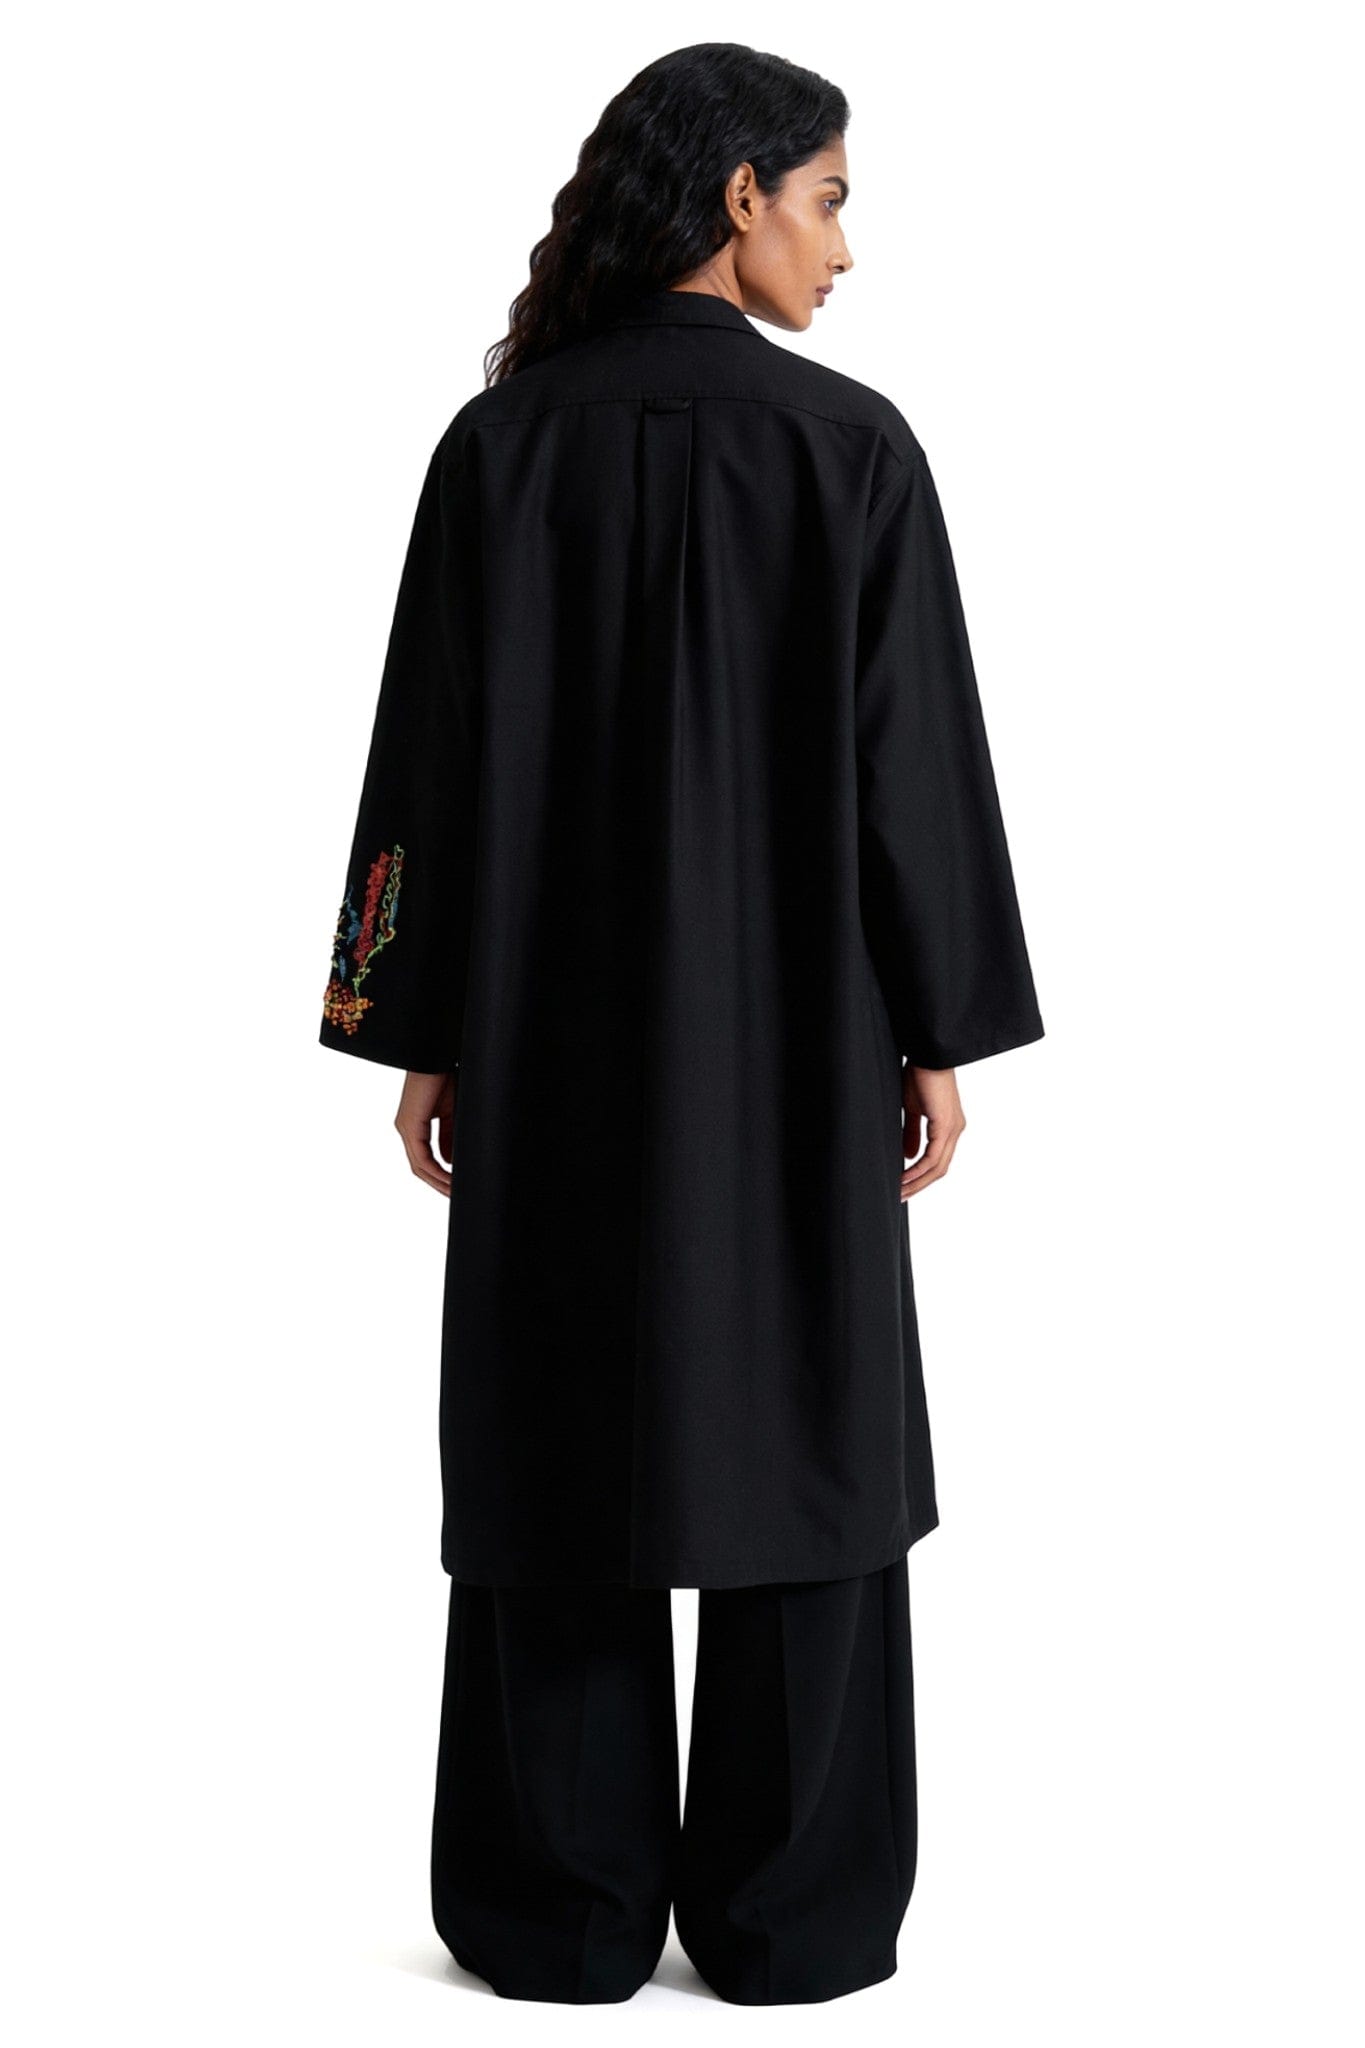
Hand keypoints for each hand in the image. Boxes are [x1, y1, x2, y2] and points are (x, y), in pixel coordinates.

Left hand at [395, 1069, 456, 1196]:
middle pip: (420, 1167)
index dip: (440, 1175)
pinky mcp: (410, 1126)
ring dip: (437, 1182)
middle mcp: (407, 1129)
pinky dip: (436, 1171)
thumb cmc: (444, 1078)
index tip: (456, 1185)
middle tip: (456, 1196)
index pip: (425, 1159)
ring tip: (455, 1192)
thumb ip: (449, 1136)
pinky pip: (422, 1158)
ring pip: (419, 1166)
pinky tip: (450, 1178)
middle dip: (438, 1184)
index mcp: (415, 1126)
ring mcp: (406, 1129)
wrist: (436, 1058)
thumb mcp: (452, 1113)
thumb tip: (450, 1160)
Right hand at [900, 1064, 964, 1200]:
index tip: (902, 1186)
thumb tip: (909, 1156)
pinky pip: (933, 1156)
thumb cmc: (919, 1075)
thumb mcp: (912, 1109)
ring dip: (917, 1182)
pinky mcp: (946, 1125)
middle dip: (919, 1185)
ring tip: (899, 1191)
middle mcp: (955, 1131)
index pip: (937, 1161)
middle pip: (939, 1169)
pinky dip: (918, 1169)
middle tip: (899, 1196)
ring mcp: (953, 1129)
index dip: (921, 1177)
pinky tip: (904, 1176)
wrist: (926, 1055)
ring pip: (938, 1167)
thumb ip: (912, 1132)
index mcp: (949, 1127)